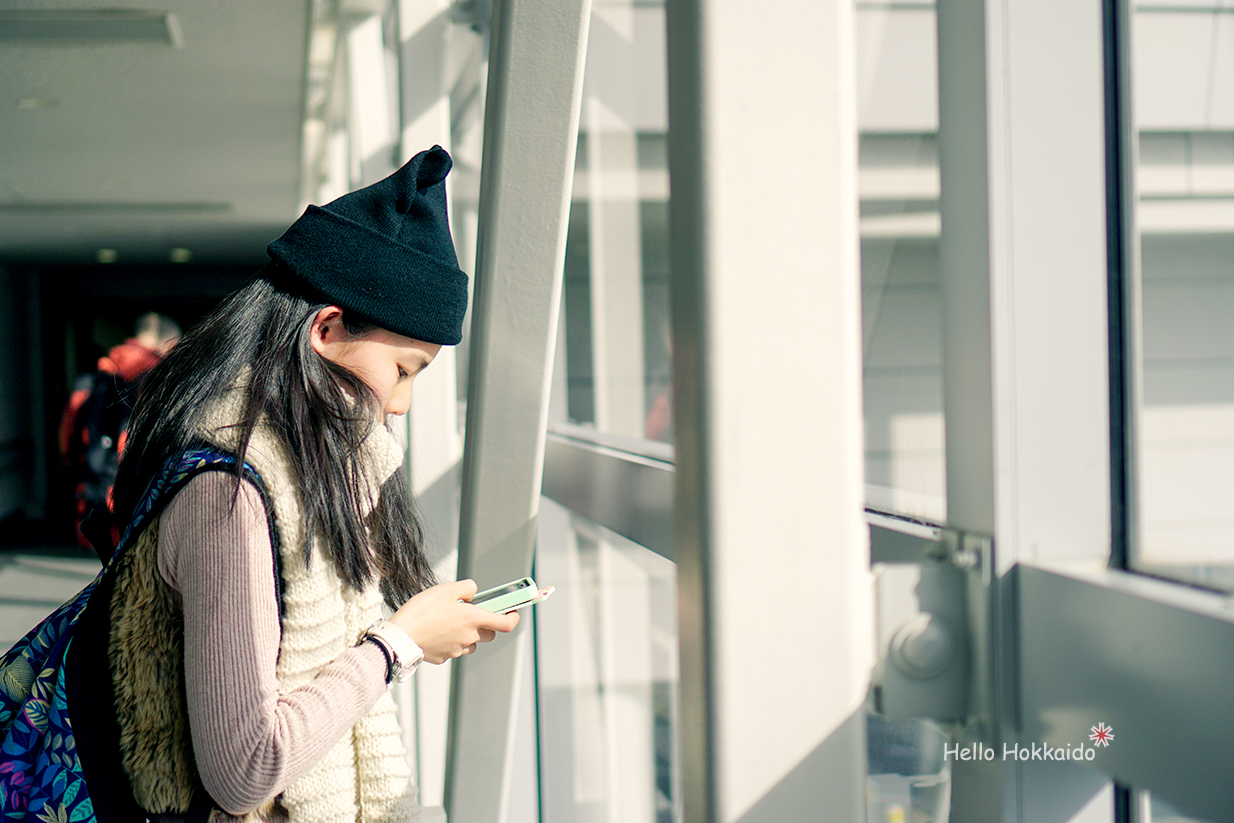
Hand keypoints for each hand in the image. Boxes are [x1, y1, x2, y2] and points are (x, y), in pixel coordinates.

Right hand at [389, 579, 519, 663]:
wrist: (400, 636)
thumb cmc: (421, 612)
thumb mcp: (446, 589)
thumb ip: (466, 588)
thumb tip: (473, 592)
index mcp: (474, 619)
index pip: (506, 623)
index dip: (513, 616)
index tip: (513, 611)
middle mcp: (469, 637)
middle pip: (489, 634)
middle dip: (485, 624)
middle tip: (471, 612)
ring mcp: (457, 650)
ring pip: (472, 642)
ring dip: (467, 633)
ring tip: (449, 621)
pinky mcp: (445, 658)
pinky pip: (454, 649)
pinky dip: (451, 641)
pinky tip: (437, 631)